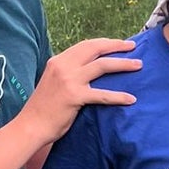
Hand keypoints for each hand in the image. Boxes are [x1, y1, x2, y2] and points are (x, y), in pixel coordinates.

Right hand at [24, 38, 140, 142]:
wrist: (30, 126)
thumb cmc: (44, 108)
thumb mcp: (54, 82)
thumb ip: (68, 73)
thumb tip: (89, 70)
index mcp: (58, 61)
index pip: (85, 46)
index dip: (104, 43)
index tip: (118, 44)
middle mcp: (63, 66)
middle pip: (95, 49)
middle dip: (116, 46)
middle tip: (133, 47)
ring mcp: (68, 80)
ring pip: (102, 66)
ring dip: (123, 64)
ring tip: (138, 65)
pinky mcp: (74, 97)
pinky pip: (102, 95)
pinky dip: (118, 96)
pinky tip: (131, 99)